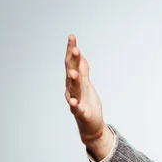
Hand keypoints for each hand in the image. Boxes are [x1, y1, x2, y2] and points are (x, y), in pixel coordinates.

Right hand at [64, 34, 111, 157]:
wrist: (91, 125)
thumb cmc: (88, 104)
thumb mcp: (86, 84)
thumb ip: (83, 70)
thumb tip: (80, 56)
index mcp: (74, 82)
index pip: (71, 63)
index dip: (71, 50)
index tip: (72, 37)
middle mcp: (72, 90)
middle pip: (71, 73)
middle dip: (72, 61)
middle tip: (75, 49)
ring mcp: (75, 101)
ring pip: (72, 89)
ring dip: (72, 81)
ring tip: (73, 73)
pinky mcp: (81, 113)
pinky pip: (76, 109)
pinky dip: (75, 105)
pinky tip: (74, 102)